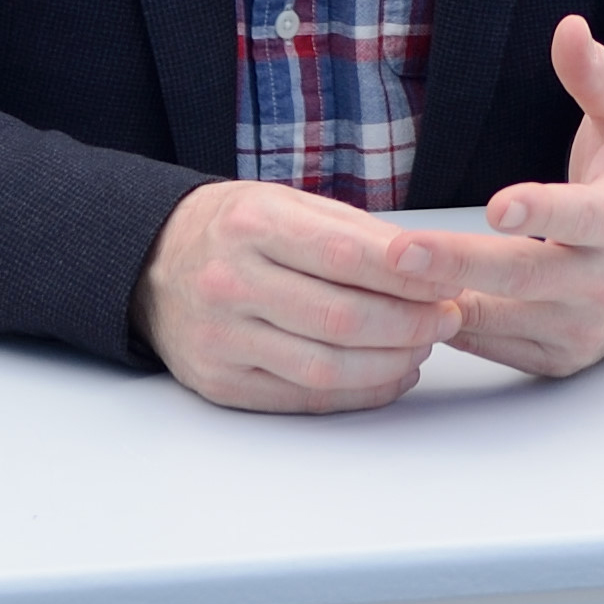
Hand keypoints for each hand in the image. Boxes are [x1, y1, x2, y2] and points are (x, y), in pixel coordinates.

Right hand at [134, 179, 468, 411]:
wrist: (153, 263)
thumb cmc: (235, 230)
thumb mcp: (288, 205)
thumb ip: (356, 233)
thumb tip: (429, 267)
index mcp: (252, 225)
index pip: (346, 256)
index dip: (409, 276)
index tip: (450, 282)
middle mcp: (230, 283)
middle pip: (342, 320)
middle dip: (410, 325)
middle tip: (446, 319)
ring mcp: (222, 338)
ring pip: (327, 368)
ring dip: (391, 364)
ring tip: (422, 348)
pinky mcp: (220, 383)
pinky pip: (305, 398)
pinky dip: (360, 393)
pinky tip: (390, 375)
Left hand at [376, 16, 603, 374]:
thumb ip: (599, 76)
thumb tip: (568, 28)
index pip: (585, 218)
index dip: (543, 211)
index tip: (498, 207)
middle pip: (525, 277)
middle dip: (459, 264)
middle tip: (398, 253)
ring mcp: (581, 328)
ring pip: (501, 319)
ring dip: (439, 302)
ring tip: (380, 282)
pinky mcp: (558, 358)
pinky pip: (493, 346)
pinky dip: (448, 327)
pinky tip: (405, 303)